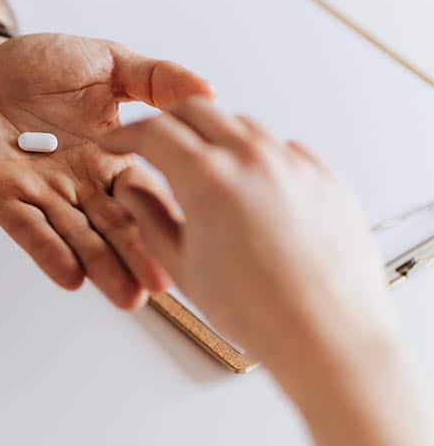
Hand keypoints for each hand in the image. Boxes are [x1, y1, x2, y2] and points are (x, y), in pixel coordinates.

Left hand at [0, 33, 212, 308]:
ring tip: (127, 296)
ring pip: (76, 236)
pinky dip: (49, 252)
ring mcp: (40, 195)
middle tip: (162, 287)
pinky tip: (71, 276)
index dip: (165, 218)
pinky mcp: (1, 199)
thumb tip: (209, 91)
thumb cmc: (34, 64)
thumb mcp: (105, 62)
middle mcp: (79, 184)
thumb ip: (154, 78)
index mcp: (108, 157)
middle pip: (113, 226)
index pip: (143, 194)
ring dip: (100, 265)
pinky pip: (28, 229)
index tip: (195, 243)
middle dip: (137, 256)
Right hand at [99, 98, 395, 370]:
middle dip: (167, 120)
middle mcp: (252, 158)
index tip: (117, 141)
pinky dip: (258, 154)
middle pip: (198, 111)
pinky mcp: (324, 178)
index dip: (126, 134)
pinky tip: (250, 182)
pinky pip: (284, 148)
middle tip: (153, 140)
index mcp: (207, 178)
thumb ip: (149, 219)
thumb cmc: (258, 311)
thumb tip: (131, 192)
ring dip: (213, 133)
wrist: (329, 335)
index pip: (154, 132)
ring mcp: (293, 164)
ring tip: (202, 164)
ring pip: (243, 125)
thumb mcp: (182, 266)